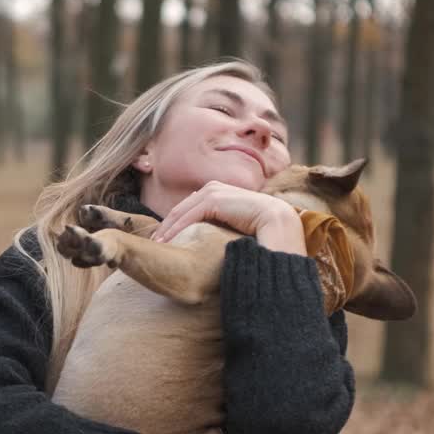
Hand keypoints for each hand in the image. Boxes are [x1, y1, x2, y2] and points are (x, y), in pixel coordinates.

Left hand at [151, 181, 305, 254]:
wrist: (279, 224)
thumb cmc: (261, 230)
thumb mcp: (234, 225)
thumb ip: (218, 226)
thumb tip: (204, 242)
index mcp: (218, 192)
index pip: (189, 208)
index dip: (174, 224)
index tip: (163, 241)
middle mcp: (214, 188)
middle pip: (181, 209)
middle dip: (165, 227)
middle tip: (153, 244)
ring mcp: (214, 191)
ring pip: (181, 212)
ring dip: (167, 230)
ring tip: (156, 246)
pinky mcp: (214, 199)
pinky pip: (188, 216)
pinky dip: (175, 230)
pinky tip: (166, 243)